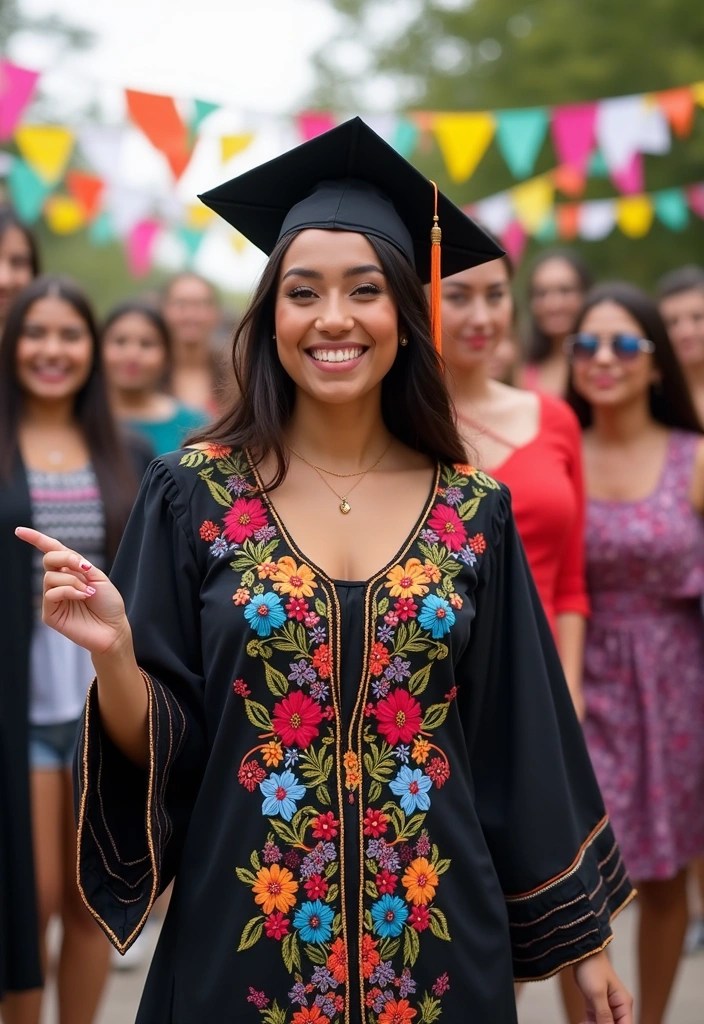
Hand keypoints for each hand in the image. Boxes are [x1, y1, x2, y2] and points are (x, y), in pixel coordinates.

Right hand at [15, 526, 130, 655]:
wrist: (114, 628)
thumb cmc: (109, 604)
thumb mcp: (98, 577)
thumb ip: (79, 565)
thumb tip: (65, 559)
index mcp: (71, 571)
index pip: (51, 551)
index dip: (36, 539)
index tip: (19, 531)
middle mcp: (60, 582)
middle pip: (48, 559)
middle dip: (64, 559)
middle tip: (83, 568)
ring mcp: (54, 598)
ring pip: (50, 577)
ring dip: (72, 581)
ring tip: (87, 592)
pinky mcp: (50, 613)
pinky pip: (51, 594)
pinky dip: (69, 591)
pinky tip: (82, 597)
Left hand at [573, 950, 632, 1022]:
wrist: (580, 952)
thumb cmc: (592, 968)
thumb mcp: (597, 993)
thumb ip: (604, 1014)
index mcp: (624, 1004)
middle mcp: (618, 1006)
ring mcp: (607, 1005)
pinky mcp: (596, 1003)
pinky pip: (595, 1020)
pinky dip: (588, 1023)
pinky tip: (581, 1023)